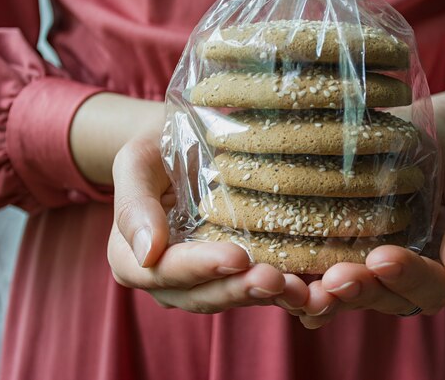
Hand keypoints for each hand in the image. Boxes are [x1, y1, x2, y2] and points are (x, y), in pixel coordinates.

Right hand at [107, 131, 308, 312]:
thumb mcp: (136, 163)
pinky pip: (257, 290)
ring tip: (301, 290)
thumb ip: (134, 206)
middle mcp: (167, 280)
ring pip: (234, 297)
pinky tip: (312, 289)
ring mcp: (203, 280)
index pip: (166, 271)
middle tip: (276, 280)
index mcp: (132, 259)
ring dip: (268, 298)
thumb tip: (148, 254)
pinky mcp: (235, 274)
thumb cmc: (155, 148)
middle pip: (203, 295)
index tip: (236, 256)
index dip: (201, 267)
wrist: (182, 147)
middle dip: (240, 290)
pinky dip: (284, 293)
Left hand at [298, 85, 444, 327]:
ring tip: (309, 292)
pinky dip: (310, 293)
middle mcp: (417, 282)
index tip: (384, 257)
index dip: (411, 277)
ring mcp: (380, 278)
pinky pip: (330, 289)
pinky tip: (289, 288)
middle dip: (365, 292)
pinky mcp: (348, 265)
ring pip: (358, 301)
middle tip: (337, 280)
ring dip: (332, 301)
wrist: (415, 137)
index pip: (439, 286)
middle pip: (394, 300)